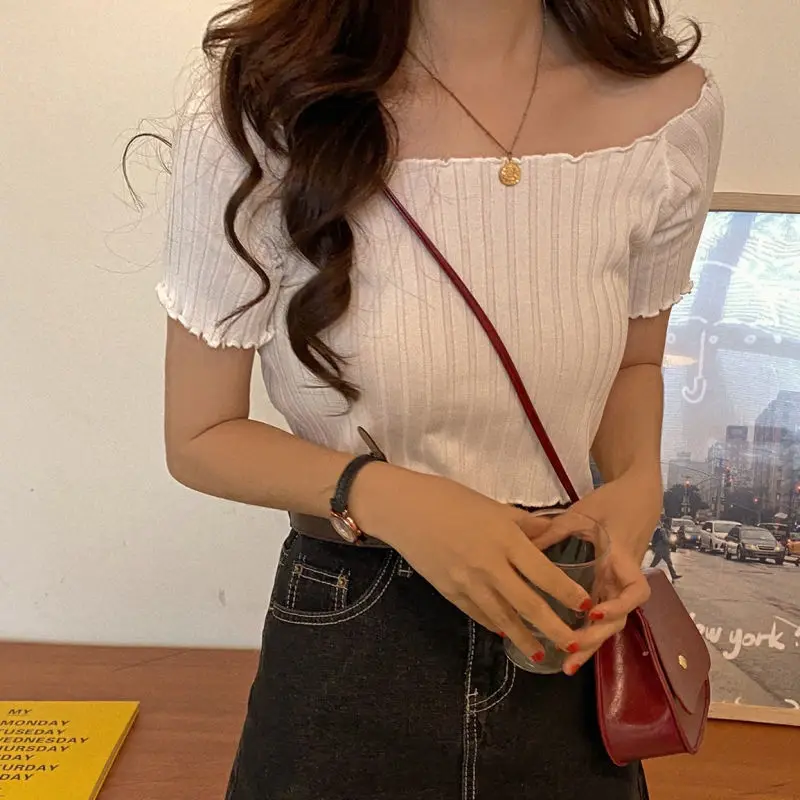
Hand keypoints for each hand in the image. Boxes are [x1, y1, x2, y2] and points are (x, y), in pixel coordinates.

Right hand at [356, 466, 596, 664]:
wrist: (404, 510)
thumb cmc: (450, 499)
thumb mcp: (493, 506)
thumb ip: (525, 524)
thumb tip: (553, 535)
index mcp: (505, 539)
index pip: (545, 573)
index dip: (568, 593)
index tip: (587, 606)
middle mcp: (490, 566)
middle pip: (528, 604)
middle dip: (554, 627)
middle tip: (574, 643)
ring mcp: (468, 583)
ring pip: (503, 618)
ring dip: (525, 638)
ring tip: (543, 653)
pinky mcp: (450, 593)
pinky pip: (478, 615)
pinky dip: (495, 627)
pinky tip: (507, 635)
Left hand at [518, 476, 658, 674]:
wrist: (636, 496)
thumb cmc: (611, 502)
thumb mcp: (582, 512)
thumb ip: (554, 529)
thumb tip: (521, 546)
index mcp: (622, 560)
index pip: (634, 592)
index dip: (617, 607)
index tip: (594, 615)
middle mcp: (623, 578)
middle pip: (618, 618)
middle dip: (596, 639)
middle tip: (569, 652)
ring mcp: (617, 584)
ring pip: (610, 621)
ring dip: (592, 643)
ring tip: (566, 664)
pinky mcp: (610, 584)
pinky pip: (603, 611)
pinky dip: (589, 629)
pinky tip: (569, 644)